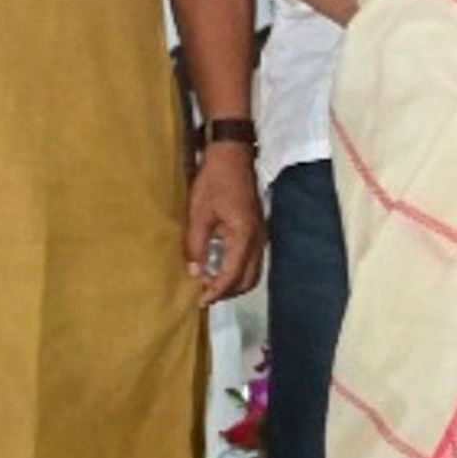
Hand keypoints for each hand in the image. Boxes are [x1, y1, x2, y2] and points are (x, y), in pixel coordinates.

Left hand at [186, 146, 265, 300]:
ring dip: (233, 282)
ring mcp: (261, 235)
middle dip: (227, 292)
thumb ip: (196, 246)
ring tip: (210, 283)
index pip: (233, 275)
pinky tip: (219, 267)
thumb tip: (195, 273)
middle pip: (248, 279)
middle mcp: (258, 240)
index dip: (216, 291)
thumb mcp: (198, 213)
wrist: (233, 156)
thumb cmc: (213, 182)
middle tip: (204, 294)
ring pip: (252, 271)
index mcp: (244, 236)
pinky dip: (237, 270)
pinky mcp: (258, 231)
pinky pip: (252, 260)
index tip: (199, 301)